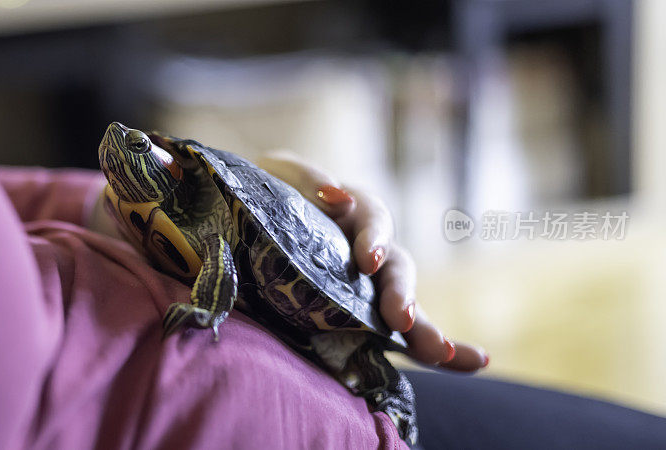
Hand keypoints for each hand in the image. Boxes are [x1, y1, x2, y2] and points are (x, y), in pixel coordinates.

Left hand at [258, 152, 488, 371]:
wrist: (252, 221)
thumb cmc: (269, 193)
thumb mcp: (280, 175)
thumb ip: (306, 179)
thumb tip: (339, 198)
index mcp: (353, 211)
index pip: (373, 219)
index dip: (374, 238)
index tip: (368, 261)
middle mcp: (373, 248)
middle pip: (399, 267)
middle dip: (401, 292)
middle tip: (399, 317)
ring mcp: (373, 285)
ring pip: (408, 304)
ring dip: (423, 326)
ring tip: (438, 352)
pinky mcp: (365, 316)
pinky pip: (402, 336)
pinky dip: (438, 347)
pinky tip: (473, 361)